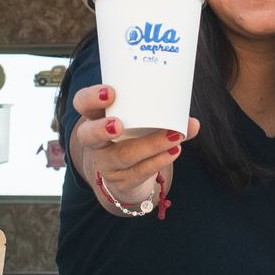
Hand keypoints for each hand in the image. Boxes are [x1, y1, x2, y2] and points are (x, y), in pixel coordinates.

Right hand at [68, 84, 199, 213]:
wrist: (127, 175)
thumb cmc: (134, 137)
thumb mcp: (140, 123)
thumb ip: (163, 116)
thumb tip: (193, 122)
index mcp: (96, 117)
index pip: (82, 104)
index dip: (91, 99)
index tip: (111, 93)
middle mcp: (95, 142)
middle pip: (88, 135)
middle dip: (102, 129)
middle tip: (119, 125)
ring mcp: (106, 163)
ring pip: (122, 156)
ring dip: (150, 144)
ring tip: (174, 135)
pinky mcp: (121, 181)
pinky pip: (139, 172)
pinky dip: (159, 160)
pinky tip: (174, 152)